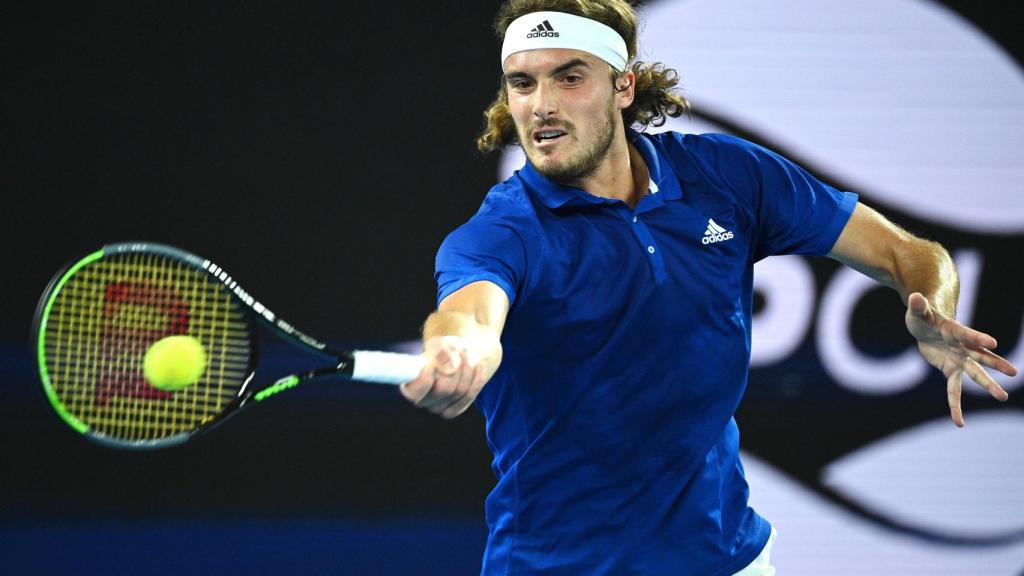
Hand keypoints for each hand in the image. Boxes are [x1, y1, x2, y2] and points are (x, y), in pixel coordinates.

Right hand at [399, 335, 491, 418]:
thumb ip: (441, 348)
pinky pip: (469, 396)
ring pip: (459, 392)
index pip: (412, 392)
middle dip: (456, 368)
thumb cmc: (448, 331)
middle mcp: (422, 398)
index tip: (433, 365)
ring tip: (468, 352)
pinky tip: (479, 365)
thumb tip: (446, 365)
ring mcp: (440, 405)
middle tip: (460, 350)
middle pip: (443, 390)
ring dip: (467, 369)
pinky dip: (477, 379)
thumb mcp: (442, 330)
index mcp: (409, 379)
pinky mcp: (457, 405)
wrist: (468, 337)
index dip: (423, 381)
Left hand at [905, 292, 1016, 426]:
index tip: (993, 343)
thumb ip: (919, 306)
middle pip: (980, 356)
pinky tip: (959, 423)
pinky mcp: (951, 370)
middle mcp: (962, 347)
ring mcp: (959, 359)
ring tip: (1003, 397)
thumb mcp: (918, 311)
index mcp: (955, 331)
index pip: (968, 334)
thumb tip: (915, 297)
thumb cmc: (924, 315)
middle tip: (1013, 372)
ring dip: (988, 385)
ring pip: (975, 374)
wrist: (927, 326)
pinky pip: (953, 391)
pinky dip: (955, 406)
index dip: (978, 338)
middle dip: (996, 364)